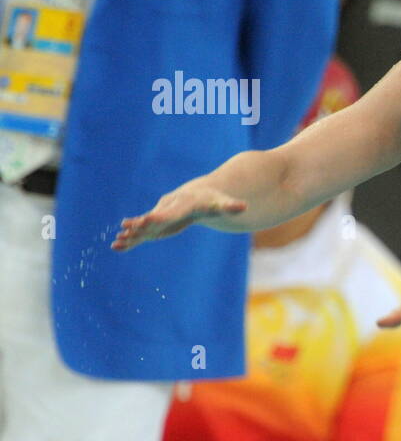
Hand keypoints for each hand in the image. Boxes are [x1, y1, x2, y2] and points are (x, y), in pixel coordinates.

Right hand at [113, 182, 247, 251]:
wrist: (200, 193)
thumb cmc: (213, 200)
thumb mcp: (222, 203)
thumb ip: (230, 206)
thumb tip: (243, 206)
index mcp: (182, 204)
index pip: (170, 212)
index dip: (159, 216)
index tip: (147, 219)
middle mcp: (167, 208)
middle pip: (153, 218)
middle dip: (140, 225)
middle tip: (125, 229)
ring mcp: (161, 215)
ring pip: (144, 226)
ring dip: (132, 234)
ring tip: (116, 243)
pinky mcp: (158, 224)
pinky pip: (143, 232)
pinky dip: (132, 239)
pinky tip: (118, 247)